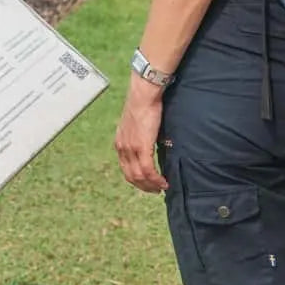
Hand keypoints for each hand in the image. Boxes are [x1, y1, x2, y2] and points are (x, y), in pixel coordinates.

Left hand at [114, 75, 168, 193]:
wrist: (143, 94)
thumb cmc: (144, 105)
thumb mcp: (137, 124)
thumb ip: (140, 136)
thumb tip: (150, 143)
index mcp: (120, 142)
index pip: (125, 169)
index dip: (137, 179)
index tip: (147, 183)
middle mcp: (122, 148)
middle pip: (131, 176)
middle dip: (144, 186)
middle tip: (156, 189)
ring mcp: (131, 148)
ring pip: (139, 176)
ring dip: (152, 185)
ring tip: (162, 187)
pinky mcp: (141, 146)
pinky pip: (148, 170)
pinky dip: (156, 179)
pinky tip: (164, 181)